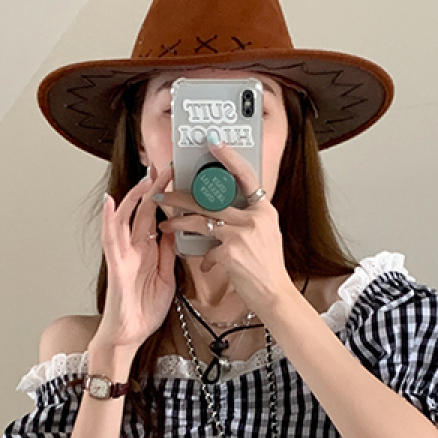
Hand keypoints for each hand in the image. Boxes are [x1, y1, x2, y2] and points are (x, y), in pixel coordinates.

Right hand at [97, 162, 176, 352]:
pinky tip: (110, 202)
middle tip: (167, 166)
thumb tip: (176, 230)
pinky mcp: (116, 266)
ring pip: (126, 217)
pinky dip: (109, 219)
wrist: (130, 335)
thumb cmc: (144, 309)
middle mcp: (134, 248)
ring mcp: (123, 254)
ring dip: (135, 196)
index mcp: (148, 250)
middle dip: (154, 188)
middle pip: (143, 210)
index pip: (157, 216)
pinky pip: (110, 239)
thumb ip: (169, 254)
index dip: (166, 196)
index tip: (179, 177)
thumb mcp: (167, 277)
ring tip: (146, 176)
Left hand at [155, 139, 294, 318]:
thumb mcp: (265, 236)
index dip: (229, 158)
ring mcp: (242, 233)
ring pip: (201, 221)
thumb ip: (247, 221)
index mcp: (263, 210)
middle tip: (162, 194)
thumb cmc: (268, 269)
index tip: (213, 142)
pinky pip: (208, 251)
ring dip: (178, 223)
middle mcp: (254, 218)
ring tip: (165, 224)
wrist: (276, 295)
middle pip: (210, 199)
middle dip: (181, 196)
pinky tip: (208, 266)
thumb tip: (223, 214)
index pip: (245, 176)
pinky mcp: (231, 251)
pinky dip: (206, 260)